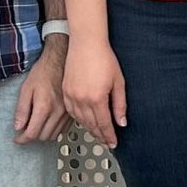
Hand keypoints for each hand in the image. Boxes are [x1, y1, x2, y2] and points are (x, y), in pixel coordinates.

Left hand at [15, 37, 69, 142]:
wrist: (61, 61)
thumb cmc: (43, 72)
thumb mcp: (26, 89)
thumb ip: (22, 110)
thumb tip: (18, 127)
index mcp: (44, 107)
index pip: (32, 133)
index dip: (22, 139)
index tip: (17, 139)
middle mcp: (57, 113)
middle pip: (43, 137)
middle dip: (32, 136)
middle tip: (25, 130)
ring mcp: (67, 113)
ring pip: (54, 136)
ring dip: (43, 135)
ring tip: (36, 126)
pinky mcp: (72, 112)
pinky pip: (63, 130)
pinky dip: (54, 131)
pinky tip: (48, 123)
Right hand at [63, 33, 126, 148]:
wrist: (86, 43)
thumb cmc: (104, 58)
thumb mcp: (118, 82)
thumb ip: (120, 104)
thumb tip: (121, 122)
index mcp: (96, 98)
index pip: (104, 124)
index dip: (109, 135)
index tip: (113, 143)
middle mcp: (82, 100)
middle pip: (91, 124)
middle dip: (100, 135)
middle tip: (107, 142)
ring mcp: (71, 96)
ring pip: (80, 120)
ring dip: (90, 129)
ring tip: (97, 134)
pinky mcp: (65, 91)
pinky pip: (71, 112)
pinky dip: (78, 119)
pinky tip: (84, 121)